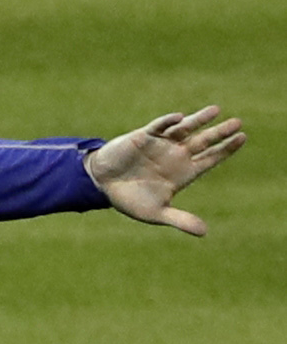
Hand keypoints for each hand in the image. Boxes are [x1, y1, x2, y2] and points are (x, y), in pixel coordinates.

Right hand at [88, 104, 246, 234]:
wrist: (101, 185)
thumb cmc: (130, 199)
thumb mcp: (156, 212)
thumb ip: (180, 220)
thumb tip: (204, 233)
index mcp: (183, 173)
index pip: (211, 158)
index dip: (227, 149)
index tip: (243, 137)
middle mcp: (175, 156)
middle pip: (203, 141)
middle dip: (220, 132)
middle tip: (238, 123)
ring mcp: (160, 145)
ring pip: (185, 129)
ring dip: (199, 120)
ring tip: (216, 110)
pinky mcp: (143, 137)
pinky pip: (158, 127)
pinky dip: (168, 122)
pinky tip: (179, 117)